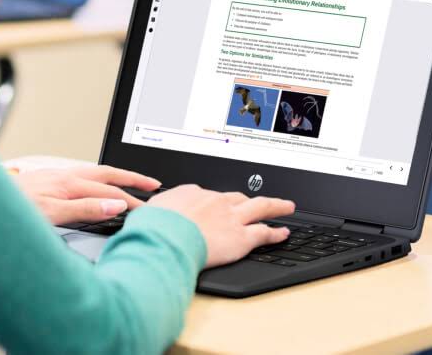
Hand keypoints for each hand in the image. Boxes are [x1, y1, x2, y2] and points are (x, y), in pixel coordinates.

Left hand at [14, 165, 160, 224]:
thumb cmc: (14, 209)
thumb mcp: (52, 214)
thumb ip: (85, 209)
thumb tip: (115, 203)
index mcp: (69, 184)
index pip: (110, 191)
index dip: (132, 199)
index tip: (150, 207)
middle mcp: (64, 176)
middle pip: (105, 174)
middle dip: (131, 178)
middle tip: (153, 184)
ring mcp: (55, 176)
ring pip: (93, 173)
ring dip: (115, 176)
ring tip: (131, 180)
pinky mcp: (47, 180)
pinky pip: (81, 175)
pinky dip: (97, 179)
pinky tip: (95, 184)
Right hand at [147, 185, 293, 267]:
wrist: (166, 239)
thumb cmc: (154, 228)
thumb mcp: (147, 213)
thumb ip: (153, 211)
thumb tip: (144, 214)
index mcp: (192, 192)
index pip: (207, 194)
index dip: (213, 201)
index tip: (214, 205)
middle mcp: (215, 200)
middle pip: (237, 197)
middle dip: (248, 198)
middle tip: (259, 199)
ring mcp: (231, 218)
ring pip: (260, 207)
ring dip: (275, 206)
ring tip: (286, 206)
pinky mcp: (242, 238)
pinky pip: (264, 233)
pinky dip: (276, 233)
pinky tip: (284, 233)